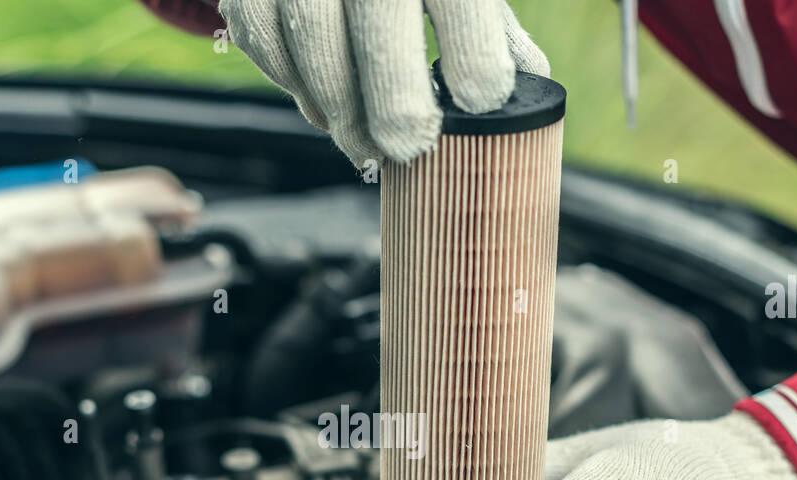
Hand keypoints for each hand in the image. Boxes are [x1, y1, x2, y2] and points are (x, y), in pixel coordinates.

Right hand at [218, 0, 548, 165]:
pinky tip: (323, 104)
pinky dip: (293, 83)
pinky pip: (264, 40)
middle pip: (377, 15)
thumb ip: (491, 25)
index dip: (474, 53)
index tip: (482, 102)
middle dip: (393, 96)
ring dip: (339, 109)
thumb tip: (532, 91)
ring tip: (363, 146)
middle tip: (408, 148)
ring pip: (310, 38)